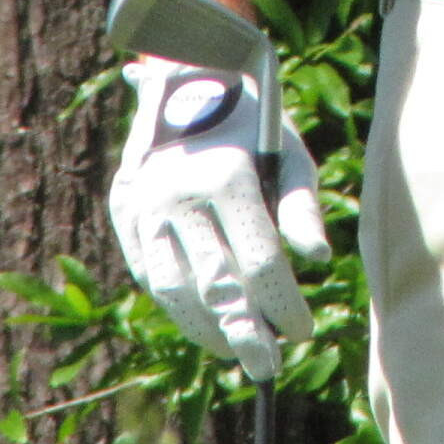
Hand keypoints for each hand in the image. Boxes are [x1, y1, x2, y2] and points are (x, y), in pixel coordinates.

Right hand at [109, 57, 330, 380]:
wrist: (187, 77)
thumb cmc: (254, 125)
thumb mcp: (289, 155)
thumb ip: (302, 208)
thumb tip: (318, 259)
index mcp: (228, 177)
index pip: (261, 263)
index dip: (285, 304)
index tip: (304, 331)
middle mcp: (180, 196)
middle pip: (216, 285)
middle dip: (245, 333)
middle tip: (268, 367)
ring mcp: (146, 207)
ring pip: (174, 290)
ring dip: (205, 328)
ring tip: (236, 349)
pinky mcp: (124, 215)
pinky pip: (149, 274)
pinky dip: (177, 304)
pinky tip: (204, 321)